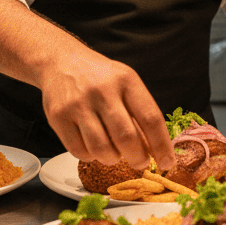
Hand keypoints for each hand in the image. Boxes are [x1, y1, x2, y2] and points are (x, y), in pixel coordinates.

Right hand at [38, 50, 175, 171]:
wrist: (61, 61)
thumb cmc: (100, 77)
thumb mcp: (125, 83)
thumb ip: (139, 113)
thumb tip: (155, 150)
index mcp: (126, 81)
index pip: (150, 118)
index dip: (161, 145)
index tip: (167, 162)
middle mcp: (102, 91)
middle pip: (126, 138)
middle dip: (138, 158)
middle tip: (140, 162)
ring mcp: (78, 104)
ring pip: (101, 149)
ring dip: (112, 159)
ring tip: (114, 153)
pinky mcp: (58, 117)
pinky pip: (79, 151)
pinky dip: (91, 156)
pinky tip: (94, 147)